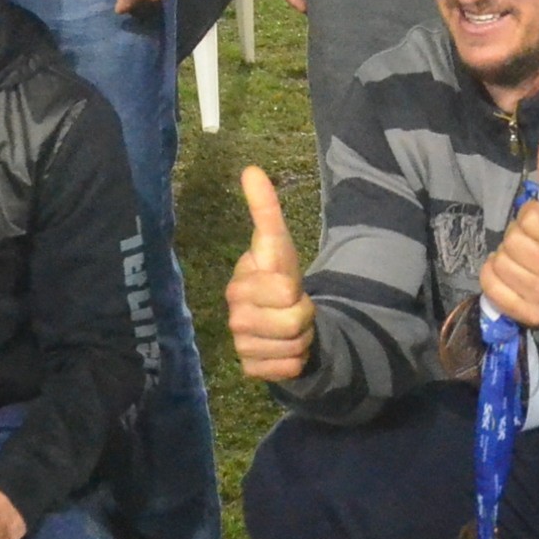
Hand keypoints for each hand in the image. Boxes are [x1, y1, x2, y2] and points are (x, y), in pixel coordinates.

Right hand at [225, 165, 315, 381]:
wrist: (282, 322)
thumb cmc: (278, 279)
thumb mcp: (278, 245)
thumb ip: (265, 210)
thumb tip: (251, 169)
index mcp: (240, 283)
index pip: (282, 288)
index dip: (294, 289)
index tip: (287, 286)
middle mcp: (234, 315)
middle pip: (293, 319)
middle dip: (304, 315)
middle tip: (293, 309)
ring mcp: (240, 344)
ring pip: (292, 345)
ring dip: (301, 338)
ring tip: (290, 329)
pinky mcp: (250, 369)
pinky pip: (287, 369)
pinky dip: (295, 362)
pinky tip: (284, 351)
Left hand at [478, 191, 538, 329]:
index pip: (532, 217)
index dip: (531, 215)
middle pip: (513, 240)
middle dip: (517, 236)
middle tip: (528, 243)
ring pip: (500, 260)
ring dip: (505, 255)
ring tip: (520, 260)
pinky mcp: (527, 315)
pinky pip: (489, 282)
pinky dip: (492, 273)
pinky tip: (507, 273)